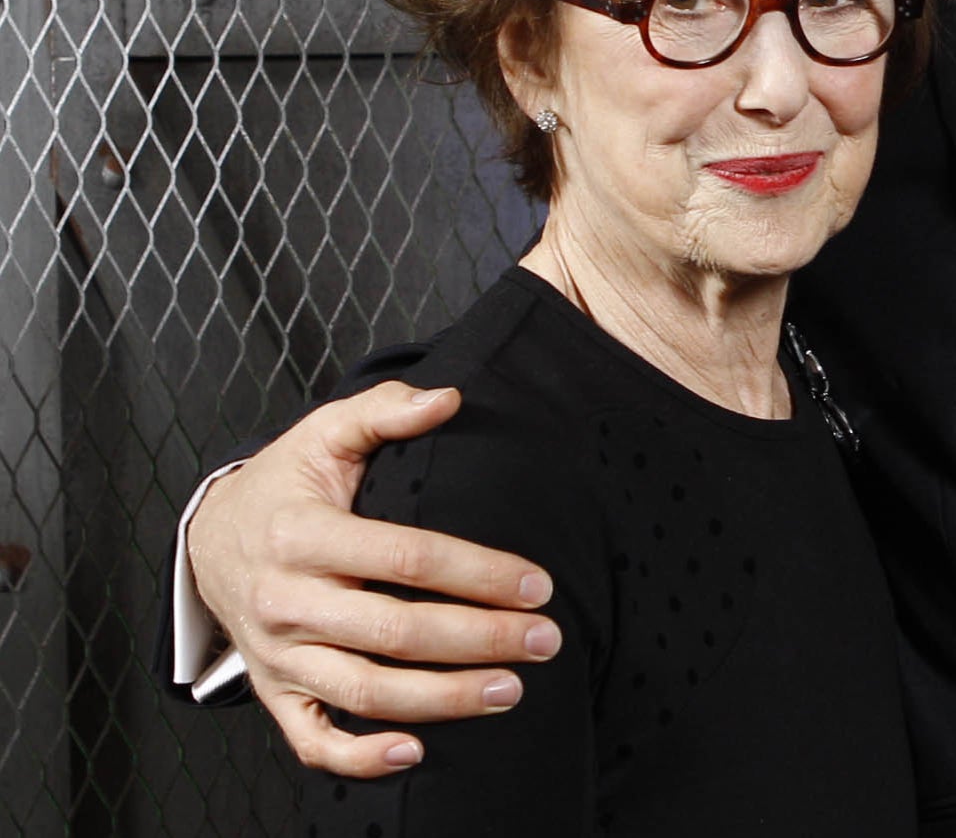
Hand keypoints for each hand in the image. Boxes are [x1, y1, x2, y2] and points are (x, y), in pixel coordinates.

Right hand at [188, 382, 562, 775]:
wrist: (209, 537)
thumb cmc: (285, 482)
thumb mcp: (324, 432)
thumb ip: (386, 411)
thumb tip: (450, 398)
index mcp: (304, 535)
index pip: (406, 557)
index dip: (477, 572)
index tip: (537, 585)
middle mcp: (287, 601)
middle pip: (396, 633)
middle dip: (480, 640)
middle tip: (546, 641)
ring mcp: (278, 655)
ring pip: (364, 692)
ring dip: (443, 700)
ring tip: (510, 691)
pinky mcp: (273, 691)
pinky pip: (312, 741)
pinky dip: (360, 757)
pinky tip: (417, 751)